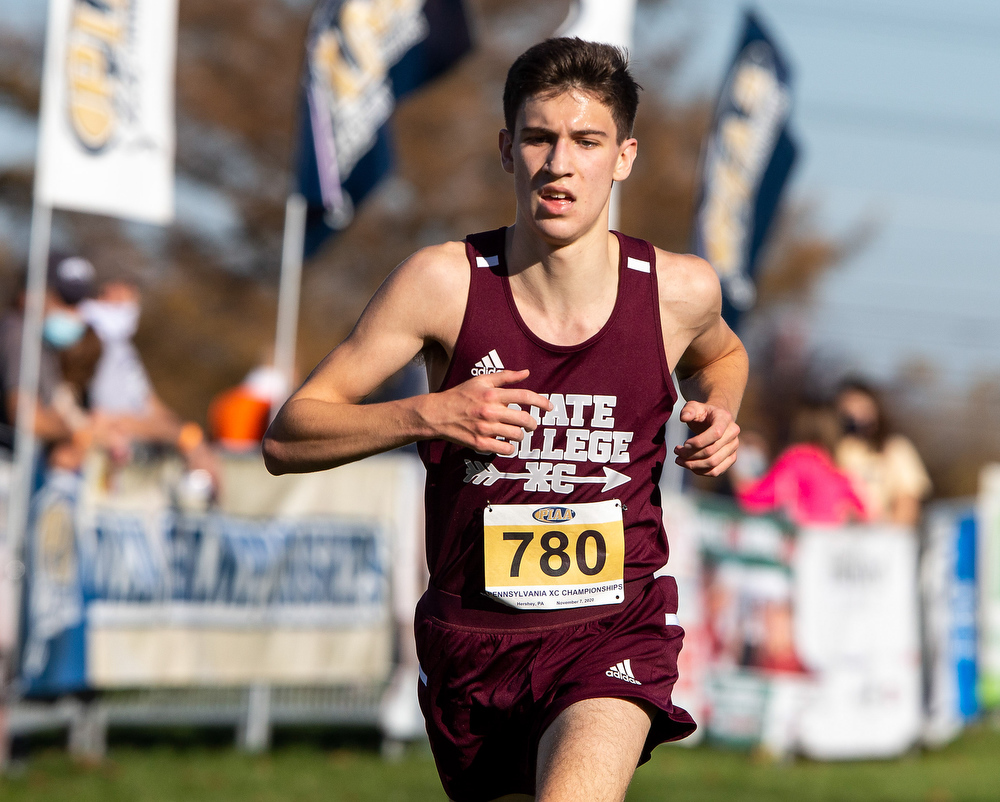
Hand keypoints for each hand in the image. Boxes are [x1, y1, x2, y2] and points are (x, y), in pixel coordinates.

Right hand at [420, 369, 552, 455]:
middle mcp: (489, 411)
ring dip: (521, 435)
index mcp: (491, 394)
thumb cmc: (460, 395)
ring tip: (517, 433)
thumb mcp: (480, 381)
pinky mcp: (479, 443)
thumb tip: (527, 372)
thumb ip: (505, 376)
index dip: (541, 402)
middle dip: (532, 423)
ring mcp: (484, 428)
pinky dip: (510, 447)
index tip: (549, 407)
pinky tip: (507, 443)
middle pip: (524, 418)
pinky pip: (504, 449)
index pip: (524, 396)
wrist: (437, 414)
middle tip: (531, 424)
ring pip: (516, 435)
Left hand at [673, 400, 739, 475]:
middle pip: (712, 451)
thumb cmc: (703, 413)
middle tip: (676, 451)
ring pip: (713, 463)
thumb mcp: (694, 406)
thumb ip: (688, 410)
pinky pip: (716, 471)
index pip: (716, 433)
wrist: (715, 420)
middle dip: (690, 454)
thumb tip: (684, 417)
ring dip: (693, 464)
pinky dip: (700, 471)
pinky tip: (688, 465)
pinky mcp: (730, 459)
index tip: (683, 443)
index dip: (699, 442)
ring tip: (679, 460)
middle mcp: (733, 433)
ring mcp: (733, 447)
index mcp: (725, 418)